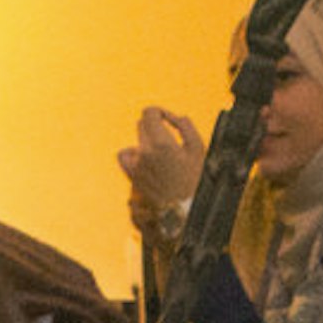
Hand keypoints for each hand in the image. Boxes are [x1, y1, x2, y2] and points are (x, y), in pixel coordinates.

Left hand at [116, 106, 204, 228]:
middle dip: (155, 125)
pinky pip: (124, 156)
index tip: (170, 120)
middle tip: (170, 137)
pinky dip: (132, 153)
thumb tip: (174, 117)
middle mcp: (145, 152)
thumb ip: (185, 126)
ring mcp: (136, 164)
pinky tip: (143, 158)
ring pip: (136, 140)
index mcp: (161, 142)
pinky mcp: (132, 175)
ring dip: (146, 140)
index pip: (149, 112)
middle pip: (142, 125)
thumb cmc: (194, 180)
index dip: (161, 112)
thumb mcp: (197, 148)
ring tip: (161, 153)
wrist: (184, 210)